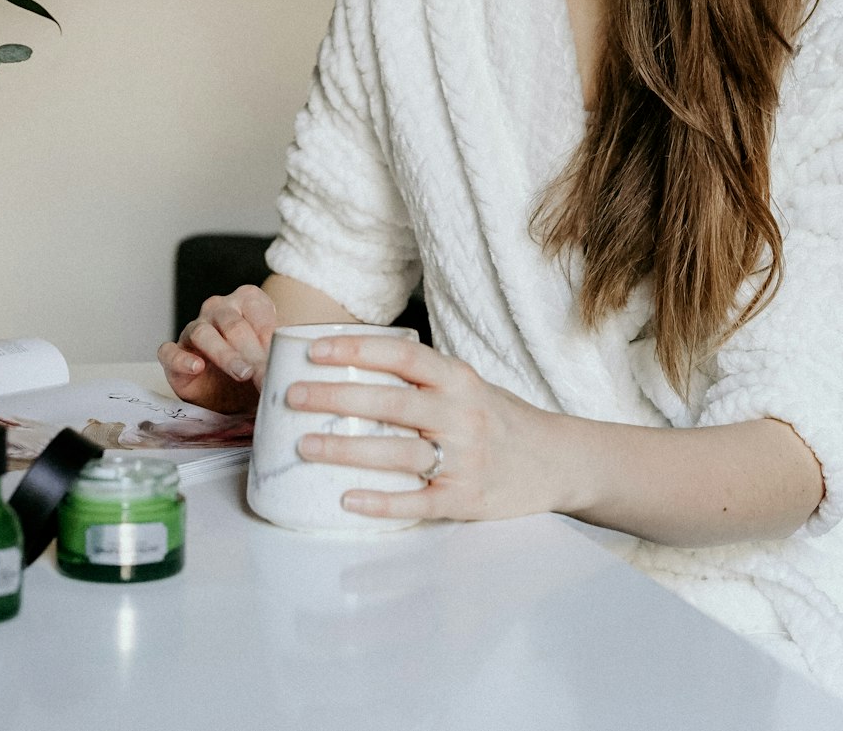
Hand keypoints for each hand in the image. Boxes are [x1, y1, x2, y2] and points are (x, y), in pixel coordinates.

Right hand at [157, 284, 276, 414]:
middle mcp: (218, 308)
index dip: (269, 337)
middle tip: (264, 374)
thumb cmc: (257, 367)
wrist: (234, 393)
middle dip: (251, 351)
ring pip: (204, 334)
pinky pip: (170, 351)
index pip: (258, 314)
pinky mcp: (174, 352)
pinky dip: (182, 358)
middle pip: (233, 324)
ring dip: (225, 354)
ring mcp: (194, 328)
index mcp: (247, 300)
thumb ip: (282, 355)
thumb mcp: (273, 358)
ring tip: (242, 373)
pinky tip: (197, 367)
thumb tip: (295, 366)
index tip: (280, 358)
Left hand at [287, 333, 562, 521]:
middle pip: (392, 403)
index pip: (403, 357)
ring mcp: (465, 459)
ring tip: (304, 445)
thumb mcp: (468, 386)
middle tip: (293, 396)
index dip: (358, 350)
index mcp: (459, 380)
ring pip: (398, 453)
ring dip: (347, 449)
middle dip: (337, 398)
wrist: (558, 461)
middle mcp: (462, 415)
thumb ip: (422, 379)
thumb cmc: (500, 418)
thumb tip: (350, 367)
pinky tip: (346, 498)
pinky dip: (381, 502)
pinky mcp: (466, 500)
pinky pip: (417, 502)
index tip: (314, 349)